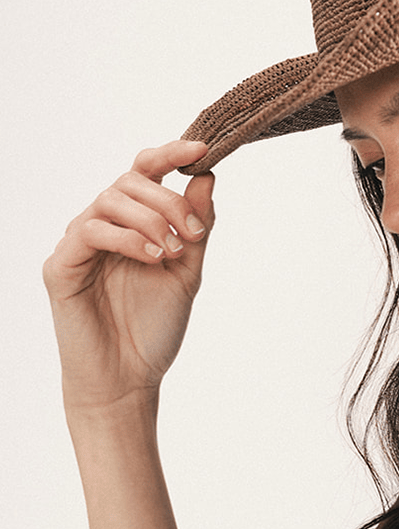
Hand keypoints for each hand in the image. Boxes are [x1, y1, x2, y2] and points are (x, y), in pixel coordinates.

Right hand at [43, 141, 214, 413]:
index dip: (171, 154)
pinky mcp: (61, 266)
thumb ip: (197, 227)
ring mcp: (79, 243)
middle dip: (169, 201)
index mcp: (133, 223)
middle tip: (192, 235)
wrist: (128, 379)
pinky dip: (127, 238)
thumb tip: (207, 177)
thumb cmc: (153, 327)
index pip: (146, 172)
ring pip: (109, 199)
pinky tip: (152, 257)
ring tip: (171, 252)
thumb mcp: (187, 272)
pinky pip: (90, 231)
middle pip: (130, 181)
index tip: (202, 150)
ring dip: (151, 219)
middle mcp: (104, 225)